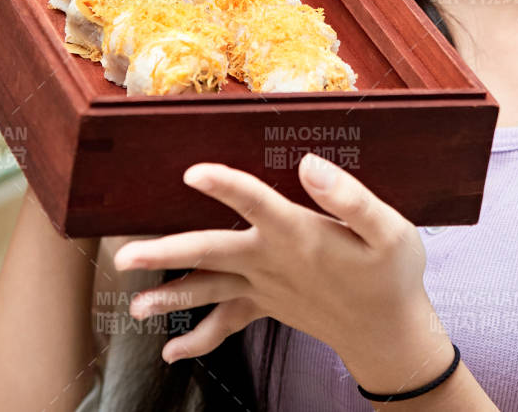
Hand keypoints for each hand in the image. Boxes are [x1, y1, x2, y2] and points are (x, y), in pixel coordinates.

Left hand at [112, 152, 452, 389]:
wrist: (390, 332)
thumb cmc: (392, 275)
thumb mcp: (390, 230)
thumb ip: (350, 197)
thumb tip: (310, 164)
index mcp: (298, 234)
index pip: (255, 203)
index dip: (225, 186)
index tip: (192, 172)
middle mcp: (272, 262)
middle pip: (210, 253)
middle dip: (166, 253)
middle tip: (125, 257)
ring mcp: (265, 288)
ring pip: (208, 292)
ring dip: (169, 298)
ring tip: (134, 308)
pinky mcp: (267, 306)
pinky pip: (227, 325)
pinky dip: (198, 340)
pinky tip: (171, 353)